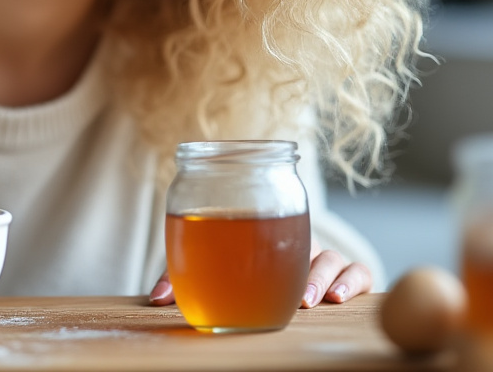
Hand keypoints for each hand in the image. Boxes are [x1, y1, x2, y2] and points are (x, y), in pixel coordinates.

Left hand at [147, 246, 372, 307]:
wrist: (274, 280)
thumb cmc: (235, 267)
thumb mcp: (208, 268)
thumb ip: (182, 278)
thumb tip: (157, 300)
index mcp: (261, 231)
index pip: (266, 217)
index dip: (264, 224)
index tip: (257, 242)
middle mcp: (293, 242)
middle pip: (305, 243)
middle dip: (305, 270)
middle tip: (298, 297)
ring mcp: (319, 258)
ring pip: (335, 258)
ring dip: (328, 278)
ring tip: (312, 302)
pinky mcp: (344, 277)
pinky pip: (361, 272)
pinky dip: (355, 281)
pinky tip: (342, 300)